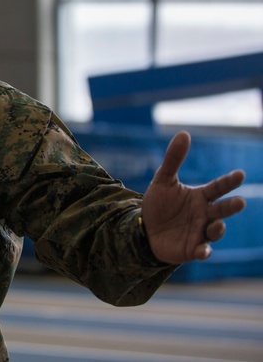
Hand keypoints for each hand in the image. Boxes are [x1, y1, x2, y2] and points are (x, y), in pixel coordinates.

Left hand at [142, 131, 246, 264]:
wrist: (144, 229)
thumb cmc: (159, 204)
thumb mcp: (163, 180)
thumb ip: (174, 159)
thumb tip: (184, 133)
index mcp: (200, 197)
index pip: (218, 188)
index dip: (229, 182)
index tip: (240, 174)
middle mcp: (205, 214)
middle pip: (222, 210)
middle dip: (231, 206)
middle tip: (240, 202)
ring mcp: (200, 232)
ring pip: (215, 231)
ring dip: (218, 228)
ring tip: (217, 224)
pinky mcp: (192, 249)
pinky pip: (202, 250)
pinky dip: (204, 251)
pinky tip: (203, 250)